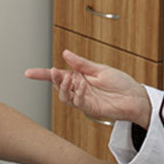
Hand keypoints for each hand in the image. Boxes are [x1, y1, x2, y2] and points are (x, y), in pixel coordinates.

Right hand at [25, 50, 150, 126]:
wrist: (135, 98)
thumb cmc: (121, 83)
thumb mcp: (100, 69)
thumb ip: (81, 63)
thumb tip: (66, 54)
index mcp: (80, 77)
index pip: (58, 76)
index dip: (42, 75)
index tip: (29, 73)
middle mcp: (79, 88)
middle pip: (59, 85)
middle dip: (55, 79)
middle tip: (55, 72)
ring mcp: (83, 99)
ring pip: (64, 96)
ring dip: (64, 88)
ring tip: (68, 80)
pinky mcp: (90, 109)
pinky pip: (78, 103)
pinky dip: (77, 95)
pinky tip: (81, 87)